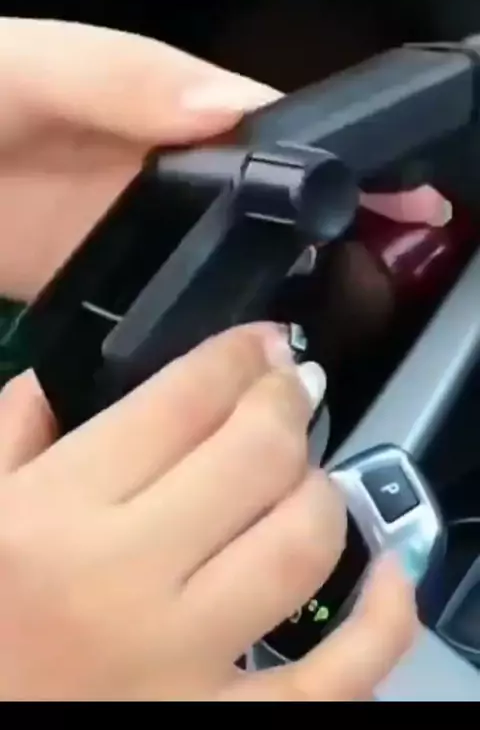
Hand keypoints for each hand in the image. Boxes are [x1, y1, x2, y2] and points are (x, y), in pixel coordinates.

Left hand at [0, 18, 449, 300]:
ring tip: (322, 326)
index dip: (335, 167)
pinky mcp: (93, 288)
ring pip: (221, 268)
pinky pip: (160, 317)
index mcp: (161, 109)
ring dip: (273, 291)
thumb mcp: (32, 63)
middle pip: (259, 211)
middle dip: (324, 238)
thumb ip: (122, 76)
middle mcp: (158, 176)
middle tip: (378, 276)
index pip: (269, 137)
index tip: (396, 202)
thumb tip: (227, 108)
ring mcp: (129, 238)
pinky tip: (231, 358)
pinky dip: (200, 335)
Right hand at [0, 325, 416, 700]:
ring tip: (304, 474)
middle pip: (255, 456)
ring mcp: (182, 661)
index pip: (181, 400)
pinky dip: (381, 622)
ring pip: (301, 544)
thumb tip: (51, 385)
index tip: (263, 342)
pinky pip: (334, 680)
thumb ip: (9, 441)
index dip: (237, 354)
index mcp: (54, 514)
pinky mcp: (222, 727)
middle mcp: (123, 580)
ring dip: (321, 489)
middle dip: (285, 402)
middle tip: (289, 389)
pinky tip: (387, 574)